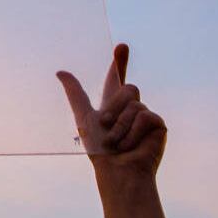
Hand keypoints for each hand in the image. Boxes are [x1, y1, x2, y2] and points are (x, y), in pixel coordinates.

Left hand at [57, 44, 166, 178]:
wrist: (117, 171)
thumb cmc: (99, 151)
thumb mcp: (84, 117)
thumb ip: (75, 93)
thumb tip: (60, 71)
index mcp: (112, 105)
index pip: (115, 79)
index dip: (118, 62)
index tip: (121, 46)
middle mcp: (131, 108)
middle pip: (127, 87)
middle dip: (114, 107)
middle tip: (107, 127)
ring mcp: (145, 116)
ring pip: (134, 102)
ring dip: (120, 125)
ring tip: (118, 142)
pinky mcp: (157, 125)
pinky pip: (145, 115)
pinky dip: (133, 131)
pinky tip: (132, 145)